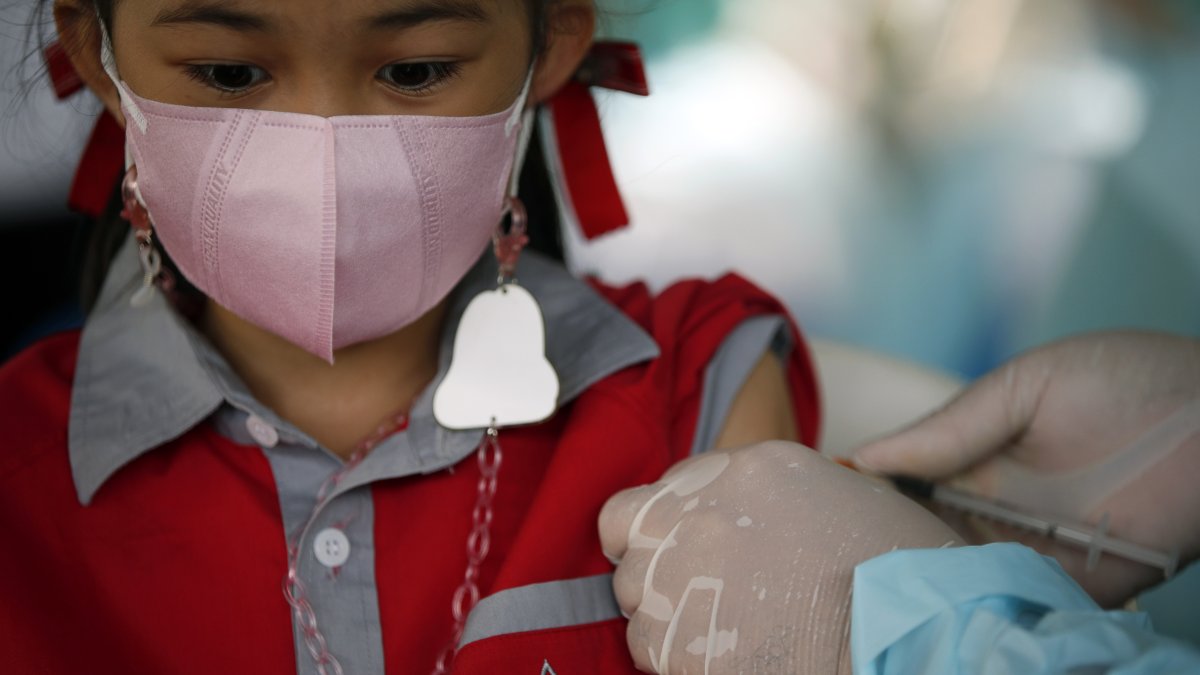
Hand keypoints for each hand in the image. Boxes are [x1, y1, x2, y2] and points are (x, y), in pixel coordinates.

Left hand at [599, 441, 961, 673]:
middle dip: (654, 558)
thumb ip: (788, 497)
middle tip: (689, 588)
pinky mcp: (672, 637)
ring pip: (633, 590)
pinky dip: (673, 657)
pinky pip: (645, 645)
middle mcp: (704, 509)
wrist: (901, 640)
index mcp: (752, 468)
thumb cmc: (901, 579)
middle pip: (634, 528)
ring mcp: (681, 570)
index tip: (695, 545)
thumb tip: (764, 517)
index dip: (681, 521)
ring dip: (664, 610)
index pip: (674, 484)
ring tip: (719, 631)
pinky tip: (722, 659)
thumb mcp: (853, 500)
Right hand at [853, 331, 1199, 605]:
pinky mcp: (1073, 585)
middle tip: (834, 544)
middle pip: (921, 533)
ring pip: (956, 572)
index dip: (862, 491)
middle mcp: (996, 507)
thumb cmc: (1130, 381)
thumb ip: (949, 426)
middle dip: (880, 539)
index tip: (817, 497)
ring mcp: (1031, 548)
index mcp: (978, 456)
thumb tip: (860, 457)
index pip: (905, 482)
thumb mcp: (1024, 385)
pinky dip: (976, 602)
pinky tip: (937, 595)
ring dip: (919, 572)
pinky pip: (1012, 601)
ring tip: (872, 572)